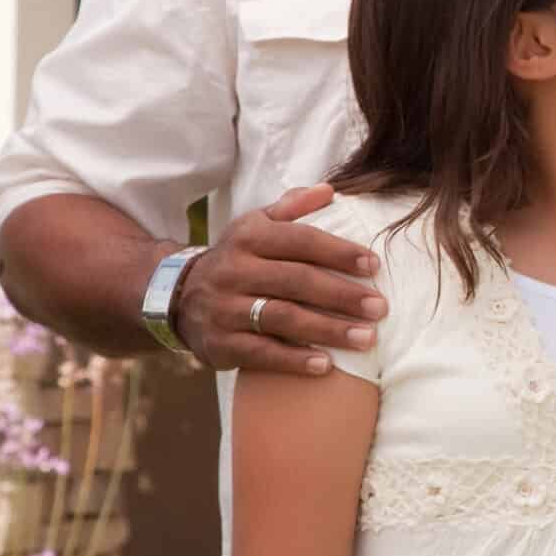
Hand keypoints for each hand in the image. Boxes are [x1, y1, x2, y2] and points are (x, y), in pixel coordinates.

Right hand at [172, 185, 384, 375]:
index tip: (375, 265)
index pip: (300, 240)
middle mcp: (233, 270)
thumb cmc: (237, 259)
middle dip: (342, 295)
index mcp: (247, 237)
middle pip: (296, 281)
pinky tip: (326, 365)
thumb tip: (328, 190)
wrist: (176, 297)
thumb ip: (291, 208)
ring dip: (328, 330)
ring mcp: (224, 308)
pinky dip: (294, 360)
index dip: (339, 252)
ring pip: (282, 318)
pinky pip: (261, 352)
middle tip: (379, 308)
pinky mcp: (219, 343)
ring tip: (366, 338)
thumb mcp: (255, 226)